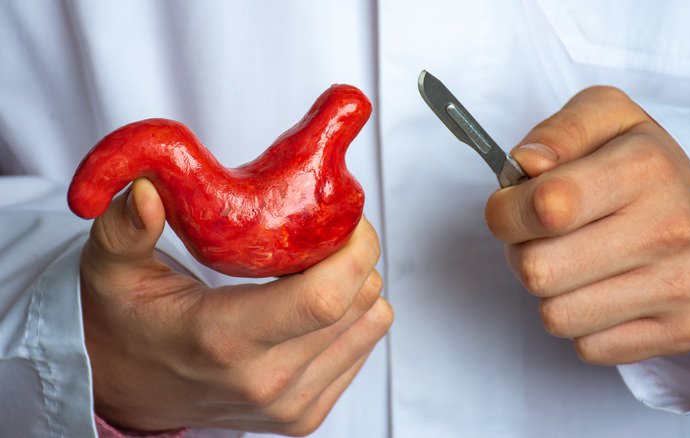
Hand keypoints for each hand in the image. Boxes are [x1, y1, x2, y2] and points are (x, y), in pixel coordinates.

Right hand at [80, 178, 392, 434]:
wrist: (127, 389)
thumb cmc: (124, 323)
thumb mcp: (111, 270)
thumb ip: (124, 229)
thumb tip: (145, 192)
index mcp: (223, 340)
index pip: (324, 298)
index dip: (353, 249)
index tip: (344, 216)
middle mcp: (266, 382)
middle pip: (359, 305)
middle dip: (357, 255)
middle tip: (324, 231)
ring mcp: (290, 405)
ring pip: (372, 325)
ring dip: (357, 285)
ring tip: (314, 268)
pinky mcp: (304, 416)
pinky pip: (363, 348)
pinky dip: (351, 316)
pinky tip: (309, 303)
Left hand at [485, 86, 689, 364]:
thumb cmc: (645, 169)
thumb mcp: (605, 119)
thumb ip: (558, 132)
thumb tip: (525, 164)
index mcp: (646, 167)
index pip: (544, 206)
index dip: (506, 211)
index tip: (510, 206)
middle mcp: (671, 228)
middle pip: (537, 270)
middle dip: (523, 254)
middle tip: (543, 238)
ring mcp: (681, 285)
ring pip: (557, 317)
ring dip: (551, 293)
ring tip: (575, 263)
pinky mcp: (683, 330)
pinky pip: (588, 347)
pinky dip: (583, 324)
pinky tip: (605, 290)